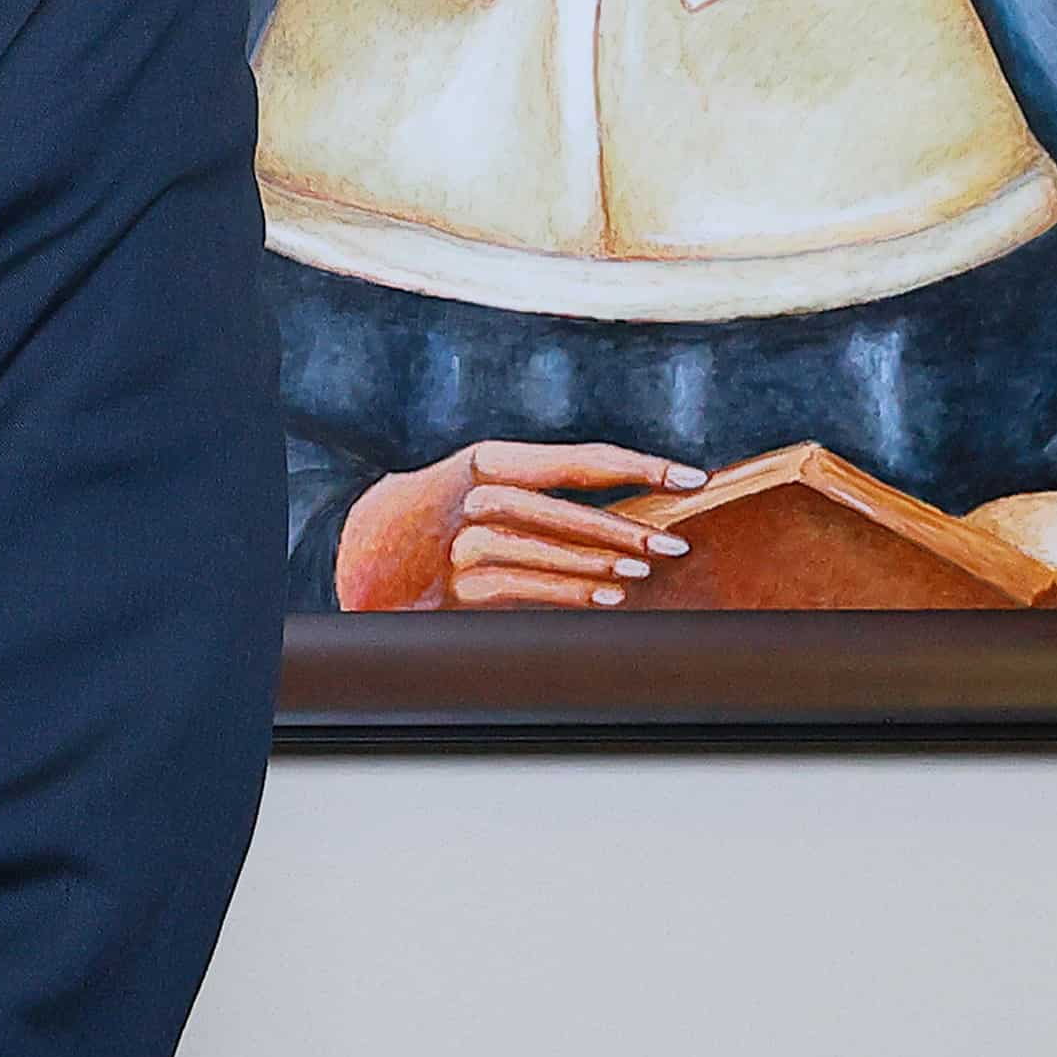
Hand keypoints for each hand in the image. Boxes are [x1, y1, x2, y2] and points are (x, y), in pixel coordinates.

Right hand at [331, 438, 710, 610]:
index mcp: (489, 458)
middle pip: (566, 512)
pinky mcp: (456, 587)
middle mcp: (476, 496)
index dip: (642, 466)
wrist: (364, 543)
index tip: (692, 476)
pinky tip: (605, 598)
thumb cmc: (444, 509)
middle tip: (674, 544)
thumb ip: (543, 487)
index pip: (578, 461)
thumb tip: (630, 509)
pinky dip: (570, 594)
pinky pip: (526, 590)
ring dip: (602, 564)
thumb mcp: (483, 478)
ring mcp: (463, 543)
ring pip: (549, 554)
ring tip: (642, 569)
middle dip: (626, 529)